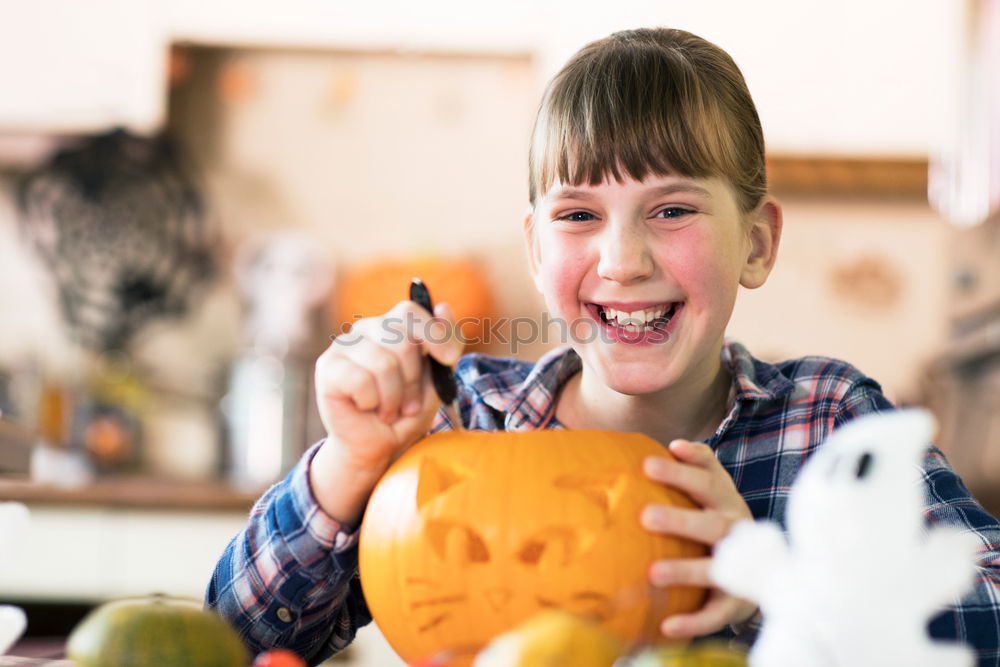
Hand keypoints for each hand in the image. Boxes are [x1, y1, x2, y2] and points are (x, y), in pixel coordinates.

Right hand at [309, 300, 462, 522]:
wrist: (379, 446)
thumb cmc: (406, 410)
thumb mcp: (436, 379)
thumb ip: (445, 344)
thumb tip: (444, 307)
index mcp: (391, 325)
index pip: (411, 311)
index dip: (434, 334)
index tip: (447, 360)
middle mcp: (365, 329)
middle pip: (402, 339)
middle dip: (413, 379)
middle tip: (408, 402)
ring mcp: (343, 346)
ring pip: (383, 363)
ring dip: (394, 397)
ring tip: (389, 410)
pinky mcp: (327, 368)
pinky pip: (361, 380)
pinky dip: (372, 402)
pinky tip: (367, 408)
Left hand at [641, 438, 756, 637]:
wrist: (765, 567)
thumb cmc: (720, 517)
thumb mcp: (716, 489)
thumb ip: (700, 465)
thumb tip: (675, 443)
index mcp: (725, 500)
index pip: (709, 479)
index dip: (689, 465)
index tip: (661, 455)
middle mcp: (735, 530)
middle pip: (713, 524)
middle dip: (681, 520)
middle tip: (645, 515)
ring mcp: (741, 567)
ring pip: (717, 569)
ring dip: (686, 570)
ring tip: (652, 573)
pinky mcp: (737, 602)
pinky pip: (716, 614)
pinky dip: (694, 622)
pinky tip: (666, 626)